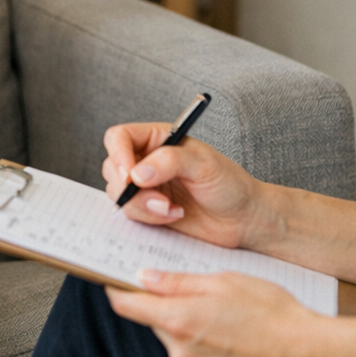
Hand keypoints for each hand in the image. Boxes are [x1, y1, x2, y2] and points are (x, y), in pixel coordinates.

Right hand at [101, 123, 265, 249]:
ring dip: (142, 206)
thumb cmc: (230, 184)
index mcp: (158, 138)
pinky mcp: (148, 210)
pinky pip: (130, 214)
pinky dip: (149, 218)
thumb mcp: (204, 164)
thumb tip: (137, 174)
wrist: (243, 219)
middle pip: (112, 167)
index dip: (118, 155)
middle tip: (158, 198)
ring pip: (118, 194)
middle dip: (130, 188)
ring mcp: (146, 187)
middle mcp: (147, 160)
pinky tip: (174, 215)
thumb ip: (170, 162)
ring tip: (172, 208)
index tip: (129, 176)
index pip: (119, 138)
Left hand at [107, 270, 324, 356]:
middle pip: (154, 321)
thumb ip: (178, 282)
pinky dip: (204, 344)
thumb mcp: (223, 281)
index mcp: (177, 320)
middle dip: (166, 304)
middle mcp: (179, 350)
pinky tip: (231, 332)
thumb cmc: (270, 311)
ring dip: (188, 324)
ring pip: (177, 339)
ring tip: (223, 312)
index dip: (118, 289)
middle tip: (195, 289)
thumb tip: (144, 278)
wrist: (305, 353)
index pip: (126, 305)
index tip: (116, 277)